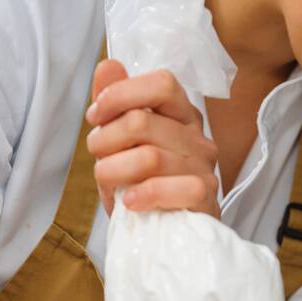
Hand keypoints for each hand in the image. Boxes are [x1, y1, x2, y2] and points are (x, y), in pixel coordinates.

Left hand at [86, 59, 219, 216]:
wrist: (164, 235)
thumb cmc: (143, 184)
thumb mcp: (121, 143)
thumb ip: (117, 103)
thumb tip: (108, 65)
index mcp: (181, 115)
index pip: (162, 84)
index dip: (122, 94)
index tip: (95, 116)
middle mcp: (197, 137)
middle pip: (142, 122)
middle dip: (105, 140)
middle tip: (97, 155)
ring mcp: (204, 169)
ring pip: (149, 158)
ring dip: (113, 170)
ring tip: (108, 181)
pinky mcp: (206, 199)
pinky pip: (173, 189)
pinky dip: (144, 195)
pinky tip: (131, 202)